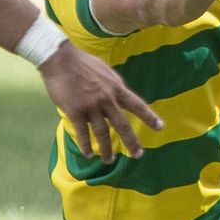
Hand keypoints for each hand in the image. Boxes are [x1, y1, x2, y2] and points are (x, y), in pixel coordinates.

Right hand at [37, 41, 164, 163]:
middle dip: (131, 142)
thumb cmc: (82, 62)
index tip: (160, 127)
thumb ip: (113, 85)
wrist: (60, 59)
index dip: (150, 117)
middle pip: (122, 125)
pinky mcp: (75, 111)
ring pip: (102, 133)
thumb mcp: (105, 71)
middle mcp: (107, 99)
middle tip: (138, 155)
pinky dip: (85, 146)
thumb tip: (120, 94)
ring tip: (109, 160)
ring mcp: (91, 106)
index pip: (138, 105)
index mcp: (116, 88)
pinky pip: (82, 133)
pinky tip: (88, 154)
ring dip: (106, 149)